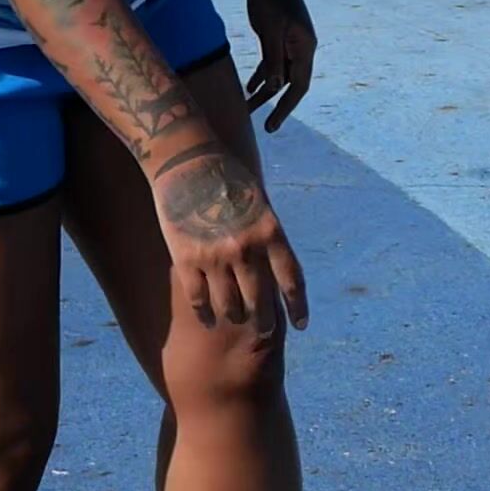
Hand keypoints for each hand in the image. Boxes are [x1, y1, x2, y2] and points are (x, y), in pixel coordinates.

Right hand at [152, 147, 307, 341]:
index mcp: (270, 232)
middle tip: (264, 330)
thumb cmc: (228, 178)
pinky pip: (200, 301)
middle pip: (260, 303)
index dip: (298, 307)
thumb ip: (267, 238)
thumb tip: (273, 275)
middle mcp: (246, 249)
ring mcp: (216, 257)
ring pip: (230, 307)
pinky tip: (209, 319)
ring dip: (235, 318)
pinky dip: (206, 314)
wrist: (188, 160)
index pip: (291, 280)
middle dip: (265, 322)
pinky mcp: (187, 260)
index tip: (302, 324)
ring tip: (236, 319)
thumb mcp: (261, 205)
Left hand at [242, 0, 318, 132]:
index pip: (298, 86)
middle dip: (272, 103)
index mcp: (305, 47)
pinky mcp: (277, 34)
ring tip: (244, 108)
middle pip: (288, 83)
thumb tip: (273, 89)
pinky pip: (271, 61)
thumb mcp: (270, 31)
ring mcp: (289, 41)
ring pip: (277, 73)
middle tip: (255, 124)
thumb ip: (273, 60)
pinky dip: (260, 74)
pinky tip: (248, 86)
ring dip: (263, 91)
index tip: (271, 126)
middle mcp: (300, 47)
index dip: (285, 108)